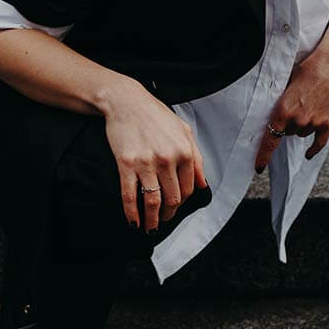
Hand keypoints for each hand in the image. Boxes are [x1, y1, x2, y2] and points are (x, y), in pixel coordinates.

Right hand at [103, 81, 207, 233]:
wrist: (126, 101)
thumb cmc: (154, 114)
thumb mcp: (183, 130)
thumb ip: (196, 157)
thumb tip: (203, 184)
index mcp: (184, 151)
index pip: (189, 188)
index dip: (182, 202)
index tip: (176, 207)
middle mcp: (168, 158)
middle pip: (173, 199)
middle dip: (169, 215)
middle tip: (164, 221)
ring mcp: (146, 162)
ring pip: (153, 202)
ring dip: (153, 220)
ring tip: (150, 227)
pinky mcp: (126, 164)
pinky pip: (130, 196)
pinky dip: (132, 213)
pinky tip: (133, 222)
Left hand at [255, 40, 328, 173]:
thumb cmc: (310, 67)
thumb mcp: (288, 82)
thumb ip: (282, 101)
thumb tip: (274, 113)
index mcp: (284, 109)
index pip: (271, 138)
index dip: (263, 155)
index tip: (259, 166)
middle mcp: (299, 120)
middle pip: (288, 132)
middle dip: (288, 123)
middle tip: (295, 106)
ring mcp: (315, 123)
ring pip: (302, 133)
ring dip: (301, 126)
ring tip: (308, 106)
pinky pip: (318, 142)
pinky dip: (313, 148)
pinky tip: (309, 154)